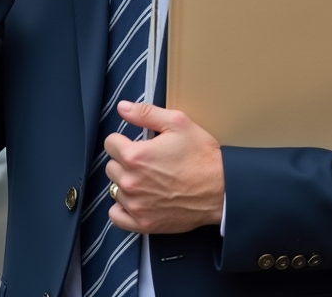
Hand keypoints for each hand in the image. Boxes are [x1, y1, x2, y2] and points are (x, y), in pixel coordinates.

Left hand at [104, 101, 224, 234]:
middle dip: (125, 161)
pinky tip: (137, 200)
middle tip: (147, 162)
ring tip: (148, 180)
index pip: (110, 143)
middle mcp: (131, 182)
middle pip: (111, 167)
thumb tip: (123, 107)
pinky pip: (117, 216)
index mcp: (136, 156)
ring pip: (115, 189)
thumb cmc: (202, 157)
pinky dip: (123, 208)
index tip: (136, 144)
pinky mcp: (143, 223)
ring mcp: (136, 205)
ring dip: (126, 183)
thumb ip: (145, 113)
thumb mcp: (178, 123)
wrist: (222, 189)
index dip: (123, 140)